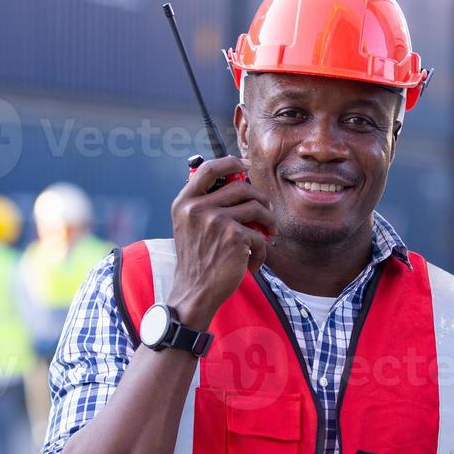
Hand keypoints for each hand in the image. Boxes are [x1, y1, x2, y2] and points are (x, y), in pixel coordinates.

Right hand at [165, 155, 276, 329]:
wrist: (195, 291)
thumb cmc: (197, 259)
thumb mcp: (188, 225)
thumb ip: (204, 203)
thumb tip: (238, 180)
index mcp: (184, 203)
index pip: (208, 169)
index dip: (231, 162)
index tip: (246, 165)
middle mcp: (197, 208)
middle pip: (241, 186)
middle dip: (260, 197)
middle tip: (267, 211)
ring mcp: (215, 221)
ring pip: (256, 207)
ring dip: (269, 220)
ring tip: (269, 233)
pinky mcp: (233, 237)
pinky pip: (260, 234)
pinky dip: (262, 248)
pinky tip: (255, 260)